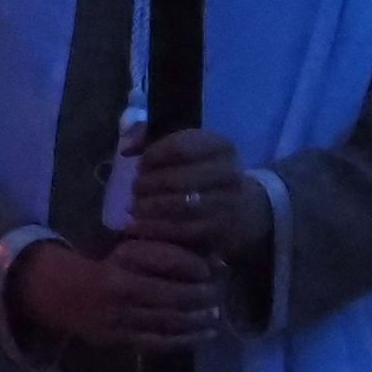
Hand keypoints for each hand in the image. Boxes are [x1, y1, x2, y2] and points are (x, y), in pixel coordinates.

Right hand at [13, 232, 231, 357]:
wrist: (65, 295)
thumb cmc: (106, 266)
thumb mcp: (131, 250)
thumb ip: (165, 253)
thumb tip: (208, 263)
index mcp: (123, 268)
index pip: (167, 267)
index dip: (194, 271)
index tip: (213, 273)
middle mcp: (121, 297)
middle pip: (171, 299)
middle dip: (201, 298)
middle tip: (220, 297)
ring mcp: (120, 323)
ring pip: (167, 323)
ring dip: (197, 321)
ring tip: (216, 317)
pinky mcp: (121, 342)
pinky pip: (158, 344)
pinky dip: (184, 340)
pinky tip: (202, 336)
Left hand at [123, 125, 269, 269]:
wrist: (245, 212)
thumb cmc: (204, 176)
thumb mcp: (187, 151)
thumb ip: (151, 140)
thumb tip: (126, 148)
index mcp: (221, 147)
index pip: (181, 147)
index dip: (154, 156)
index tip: (141, 164)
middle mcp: (230, 174)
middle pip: (180, 179)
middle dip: (149, 185)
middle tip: (135, 190)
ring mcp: (228, 205)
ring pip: (182, 207)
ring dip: (151, 208)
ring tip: (135, 208)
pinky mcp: (221, 231)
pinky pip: (184, 231)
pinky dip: (157, 229)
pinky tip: (140, 227)